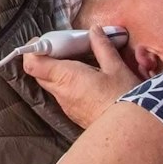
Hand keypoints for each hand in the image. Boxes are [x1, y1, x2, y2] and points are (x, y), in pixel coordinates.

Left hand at [21, 26, 139, 129]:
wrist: (129, 132)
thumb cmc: (122, 98)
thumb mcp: (116, 67)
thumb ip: (102, 47)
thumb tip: (94, 31)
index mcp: (66, 77)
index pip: (32, 64)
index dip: (33, 50)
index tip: (45, 41)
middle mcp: (61, 92)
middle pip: (40, 72)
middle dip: (47, 58)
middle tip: (66, 47)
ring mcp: (66, 105)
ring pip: (52, 84)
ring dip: (59, 71)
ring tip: (80, 61)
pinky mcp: (73, 114)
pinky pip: (63, 94)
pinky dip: (68, 84)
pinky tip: (87, 79)